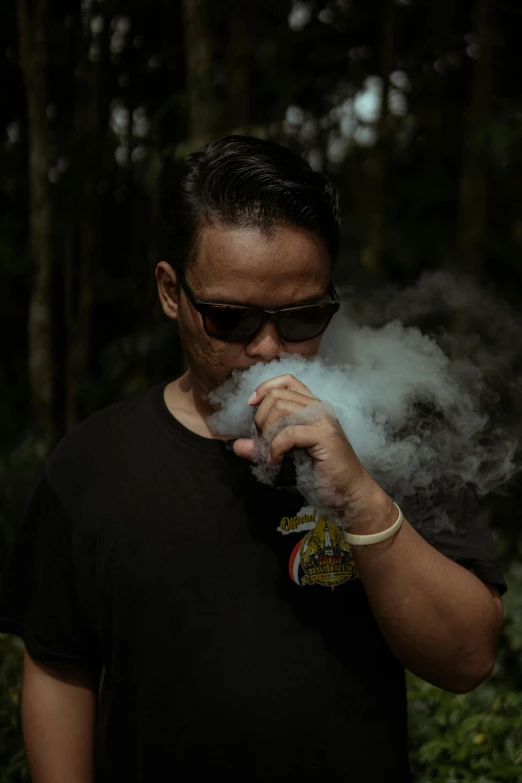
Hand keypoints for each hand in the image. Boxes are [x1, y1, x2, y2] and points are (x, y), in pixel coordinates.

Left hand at [232, 373, 377, 513]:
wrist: (347, 493)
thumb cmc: (319, 474)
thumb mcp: (285, 457)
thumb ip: (262, 447)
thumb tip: (237, 445)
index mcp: (312, 406)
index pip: (287, 381)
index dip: (265, 388)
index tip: (251, 405)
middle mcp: (319, 407)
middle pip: (277, 396)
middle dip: (261, 419)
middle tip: (264, 443)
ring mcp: (323, 420)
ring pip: (281, 409)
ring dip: (267, 433)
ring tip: (270, 453)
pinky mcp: (324, 436)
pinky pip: (288, 433)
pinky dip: (275, 448)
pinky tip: (276, 461)